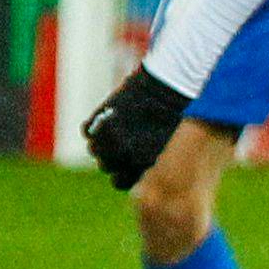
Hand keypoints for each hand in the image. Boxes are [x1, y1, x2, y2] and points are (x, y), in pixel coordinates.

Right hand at [81, 67, 191, 189]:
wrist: (171, 87)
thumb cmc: (180, 113)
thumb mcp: (173, 143)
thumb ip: (156, 158)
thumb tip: (150, 166)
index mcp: (142, 167)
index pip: (120, 181)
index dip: (124, 171)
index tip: (129, 161)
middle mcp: (123, 158)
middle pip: (106, 165)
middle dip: (112, 157)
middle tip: (123, 142)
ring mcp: (108, 140)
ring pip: (95, 149)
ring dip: (103, 141)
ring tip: (117, 128)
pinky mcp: (97, 121)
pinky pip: (88, 130)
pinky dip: (96, 125)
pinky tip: (111, 116)